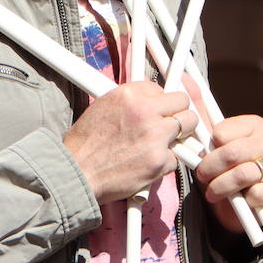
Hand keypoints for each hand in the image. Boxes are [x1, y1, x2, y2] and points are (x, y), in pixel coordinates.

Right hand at [64, 81, 194, 204]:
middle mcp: (145, 112)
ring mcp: (156, 136)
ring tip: (158, 143)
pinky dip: (163, 161)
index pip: (163, 89)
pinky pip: (176, 156)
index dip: (160, 102)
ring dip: (177, 135)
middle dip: (176, 114)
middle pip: (183, 103)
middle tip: (164, 125)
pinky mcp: (160, 160)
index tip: (158, 110)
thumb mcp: (101, 109)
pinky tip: (145, 163)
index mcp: (129, 95)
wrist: (75, 173)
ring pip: (188, 127)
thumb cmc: (83, 145)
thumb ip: (130, 103)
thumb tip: (150, 101)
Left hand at [195, 114, 262, 231]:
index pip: (221, 133)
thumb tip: (188, 82)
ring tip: (215, 192)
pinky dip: (244, 200)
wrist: (232, 205)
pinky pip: (260, 193)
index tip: (202, 158)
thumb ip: (199, 115)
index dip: (206, 150)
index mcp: (253, 126)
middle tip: (203, 177)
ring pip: (243, 173)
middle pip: (231, 153)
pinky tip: (240, 200)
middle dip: (209, 169)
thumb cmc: (219, 171)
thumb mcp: (206, 144)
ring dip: (221, 187)